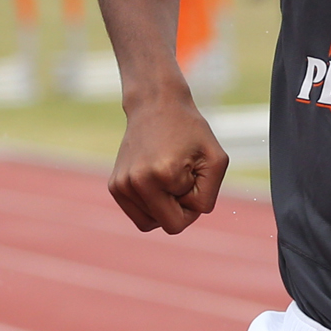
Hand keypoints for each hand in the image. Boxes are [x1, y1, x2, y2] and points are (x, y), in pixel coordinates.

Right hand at [108, 98, 226, 232]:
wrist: (155, 105)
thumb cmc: (191, 131)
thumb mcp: (216, 160)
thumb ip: (208, 197)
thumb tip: (186, 216)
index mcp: (159, 177)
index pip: (178, 224)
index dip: (191, 207)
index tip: (192, 178)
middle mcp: (134, 183)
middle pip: (163, 225)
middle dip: (178, 206)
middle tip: (181, 176)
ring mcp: (120, 185)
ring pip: (149, 222)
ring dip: (164, 204)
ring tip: (167, 174)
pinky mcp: (114, 186)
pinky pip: (138, 213)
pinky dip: (151, 202)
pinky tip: (156, 177)